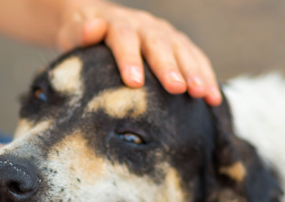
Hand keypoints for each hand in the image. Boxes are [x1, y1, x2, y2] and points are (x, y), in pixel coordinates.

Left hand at [58, 0, 220, 104]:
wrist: (95, 21)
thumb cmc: (81, 34)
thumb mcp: (72, 32)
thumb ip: (80, 33)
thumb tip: (93, 27)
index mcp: (116, 23)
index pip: (124, 38)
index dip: (130, 59)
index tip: (134, 82)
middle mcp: (143, 25)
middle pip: (158, 43)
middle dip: (169, 67)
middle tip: (177, 89)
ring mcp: (162, 32)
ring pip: (181, 49)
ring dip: (194, 71)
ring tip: (202, 94)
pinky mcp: (175, 42)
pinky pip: (194, 56)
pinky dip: (205, 75)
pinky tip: (212, 97)